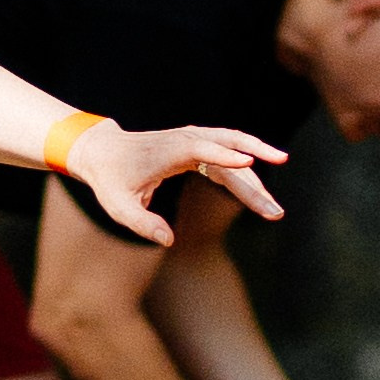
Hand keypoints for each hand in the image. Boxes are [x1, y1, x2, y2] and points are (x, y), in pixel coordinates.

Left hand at [68, 121, 286, 246]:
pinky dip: (247, 173)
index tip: (249, 164)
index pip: (203, 149)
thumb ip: (141, 223)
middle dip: (254, 186)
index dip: (225, 157)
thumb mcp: (119, 206)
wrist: (104, 152)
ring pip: (236, 152)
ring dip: (259, 178)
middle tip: (274, 214)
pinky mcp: (198, 147)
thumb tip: (168, 241)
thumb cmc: (110, 179)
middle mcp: (187, 139)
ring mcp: (195, 140)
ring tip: (276, 208)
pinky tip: (261, 193)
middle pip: (230, 155)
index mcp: (170, 150)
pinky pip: (229, 157)